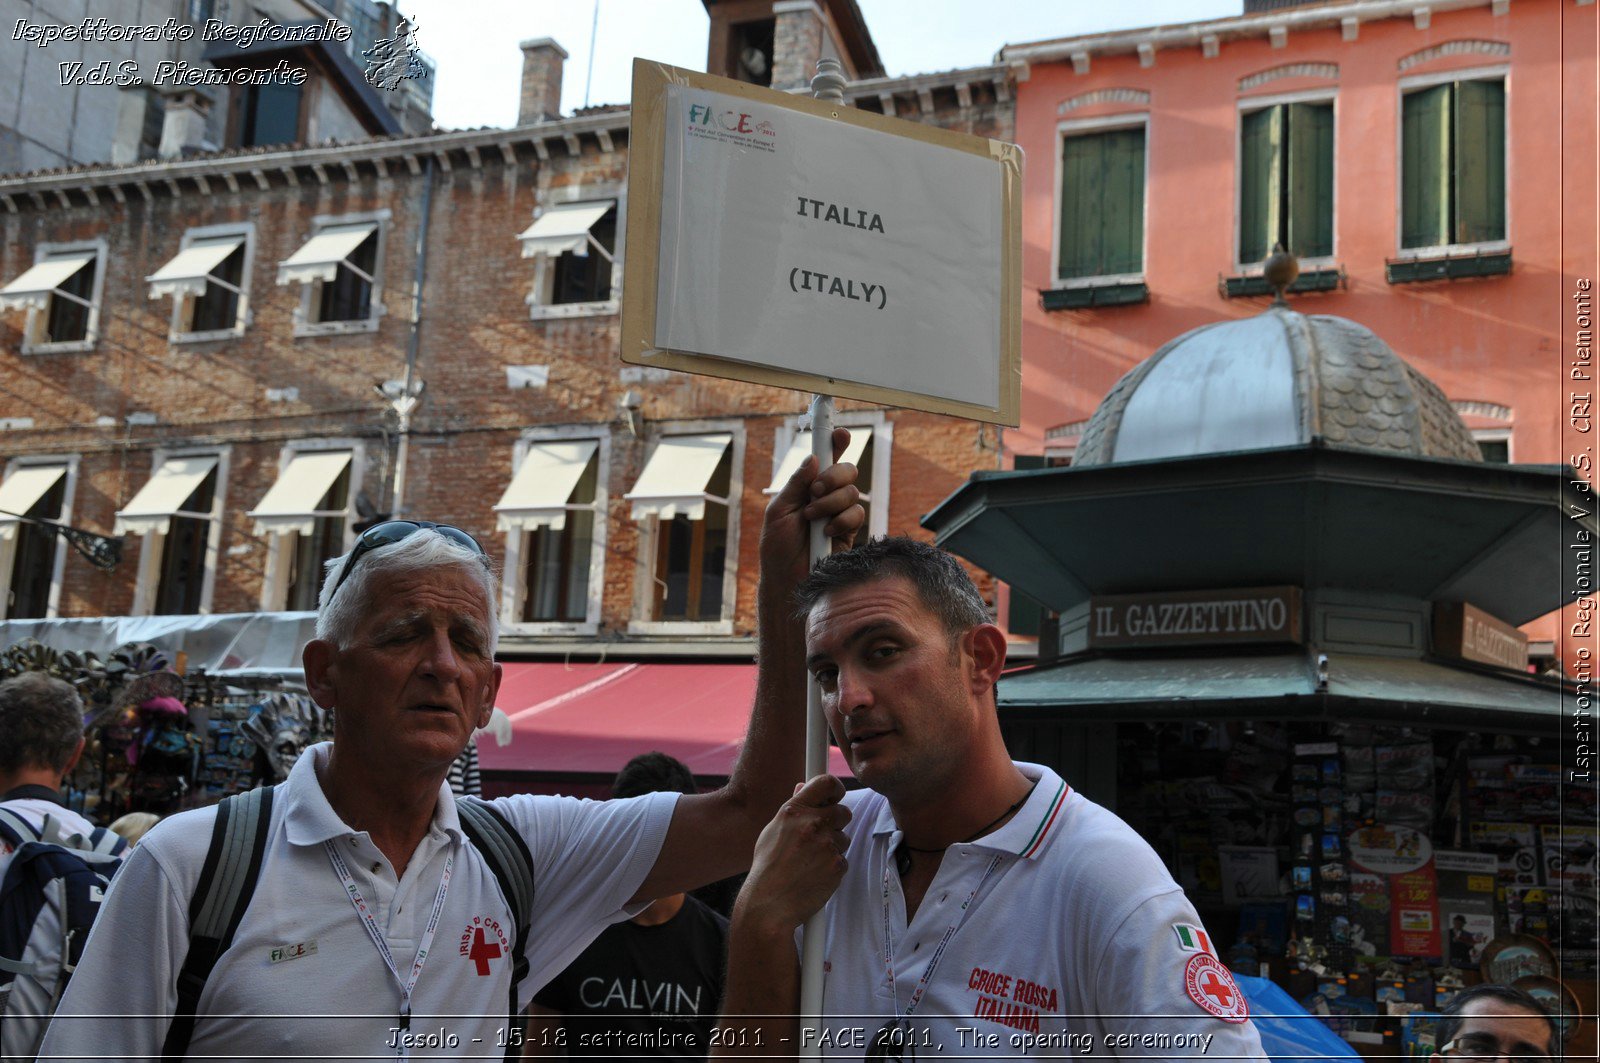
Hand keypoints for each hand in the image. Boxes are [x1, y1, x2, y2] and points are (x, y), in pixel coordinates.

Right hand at [733, 774, 851, 933]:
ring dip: (833, 847)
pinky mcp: (837, 864)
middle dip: (837, 823)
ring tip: (810, 862)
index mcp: (794, 811)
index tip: (835, 796)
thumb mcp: (773, 831)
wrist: (769, 904)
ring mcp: (826, 844)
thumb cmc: (768, 867)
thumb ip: (792, 809)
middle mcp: (812, 823)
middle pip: (844, 811)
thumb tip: (801, 786)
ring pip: (843, 838)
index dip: (836, 788)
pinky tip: (814, 875)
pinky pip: (842, 859)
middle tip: (821, 837)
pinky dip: (832, 867)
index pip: (827, 782)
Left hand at [759, 427, 864, 596]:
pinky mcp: (849, 532)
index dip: (835, 443)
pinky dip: (842, 519)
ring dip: (832, 502)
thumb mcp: (778, 511)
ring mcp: (840, 513)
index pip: (826, 459)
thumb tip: (813, 458)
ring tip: (813, 518)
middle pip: (847, 469)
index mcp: (807, 487)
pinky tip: (826, 532)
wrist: (787, 580)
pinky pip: (858, 514)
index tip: (839, 433)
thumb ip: (796, 484)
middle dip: (834, 475)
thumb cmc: (777, 547)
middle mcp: (826, 497)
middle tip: (816, 490)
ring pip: (853, 491)